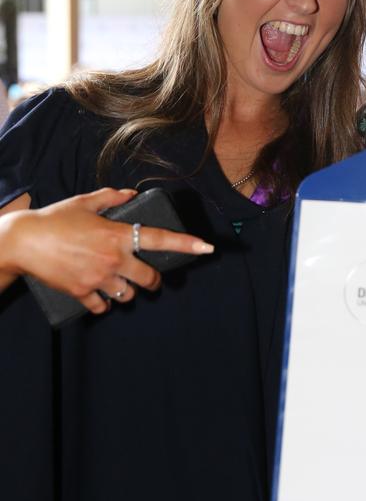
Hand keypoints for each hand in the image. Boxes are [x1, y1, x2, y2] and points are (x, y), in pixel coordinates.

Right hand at [1, 189, 213, 313]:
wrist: (23, 241)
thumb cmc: (54, 218)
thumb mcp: (85, 202)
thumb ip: (112, 197)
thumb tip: (132, 193)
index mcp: (118, 235)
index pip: (161, 239)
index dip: (187, 244)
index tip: (207, 248)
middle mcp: (113, 259)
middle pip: (149, 278)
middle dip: (153, 279)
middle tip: (150, 277)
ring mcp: (98, 278)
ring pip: (128, 295)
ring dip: (129, 291)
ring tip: (120, 284)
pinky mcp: (81, 293)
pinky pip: (103, 306)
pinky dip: (105, 304)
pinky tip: (102, 297)